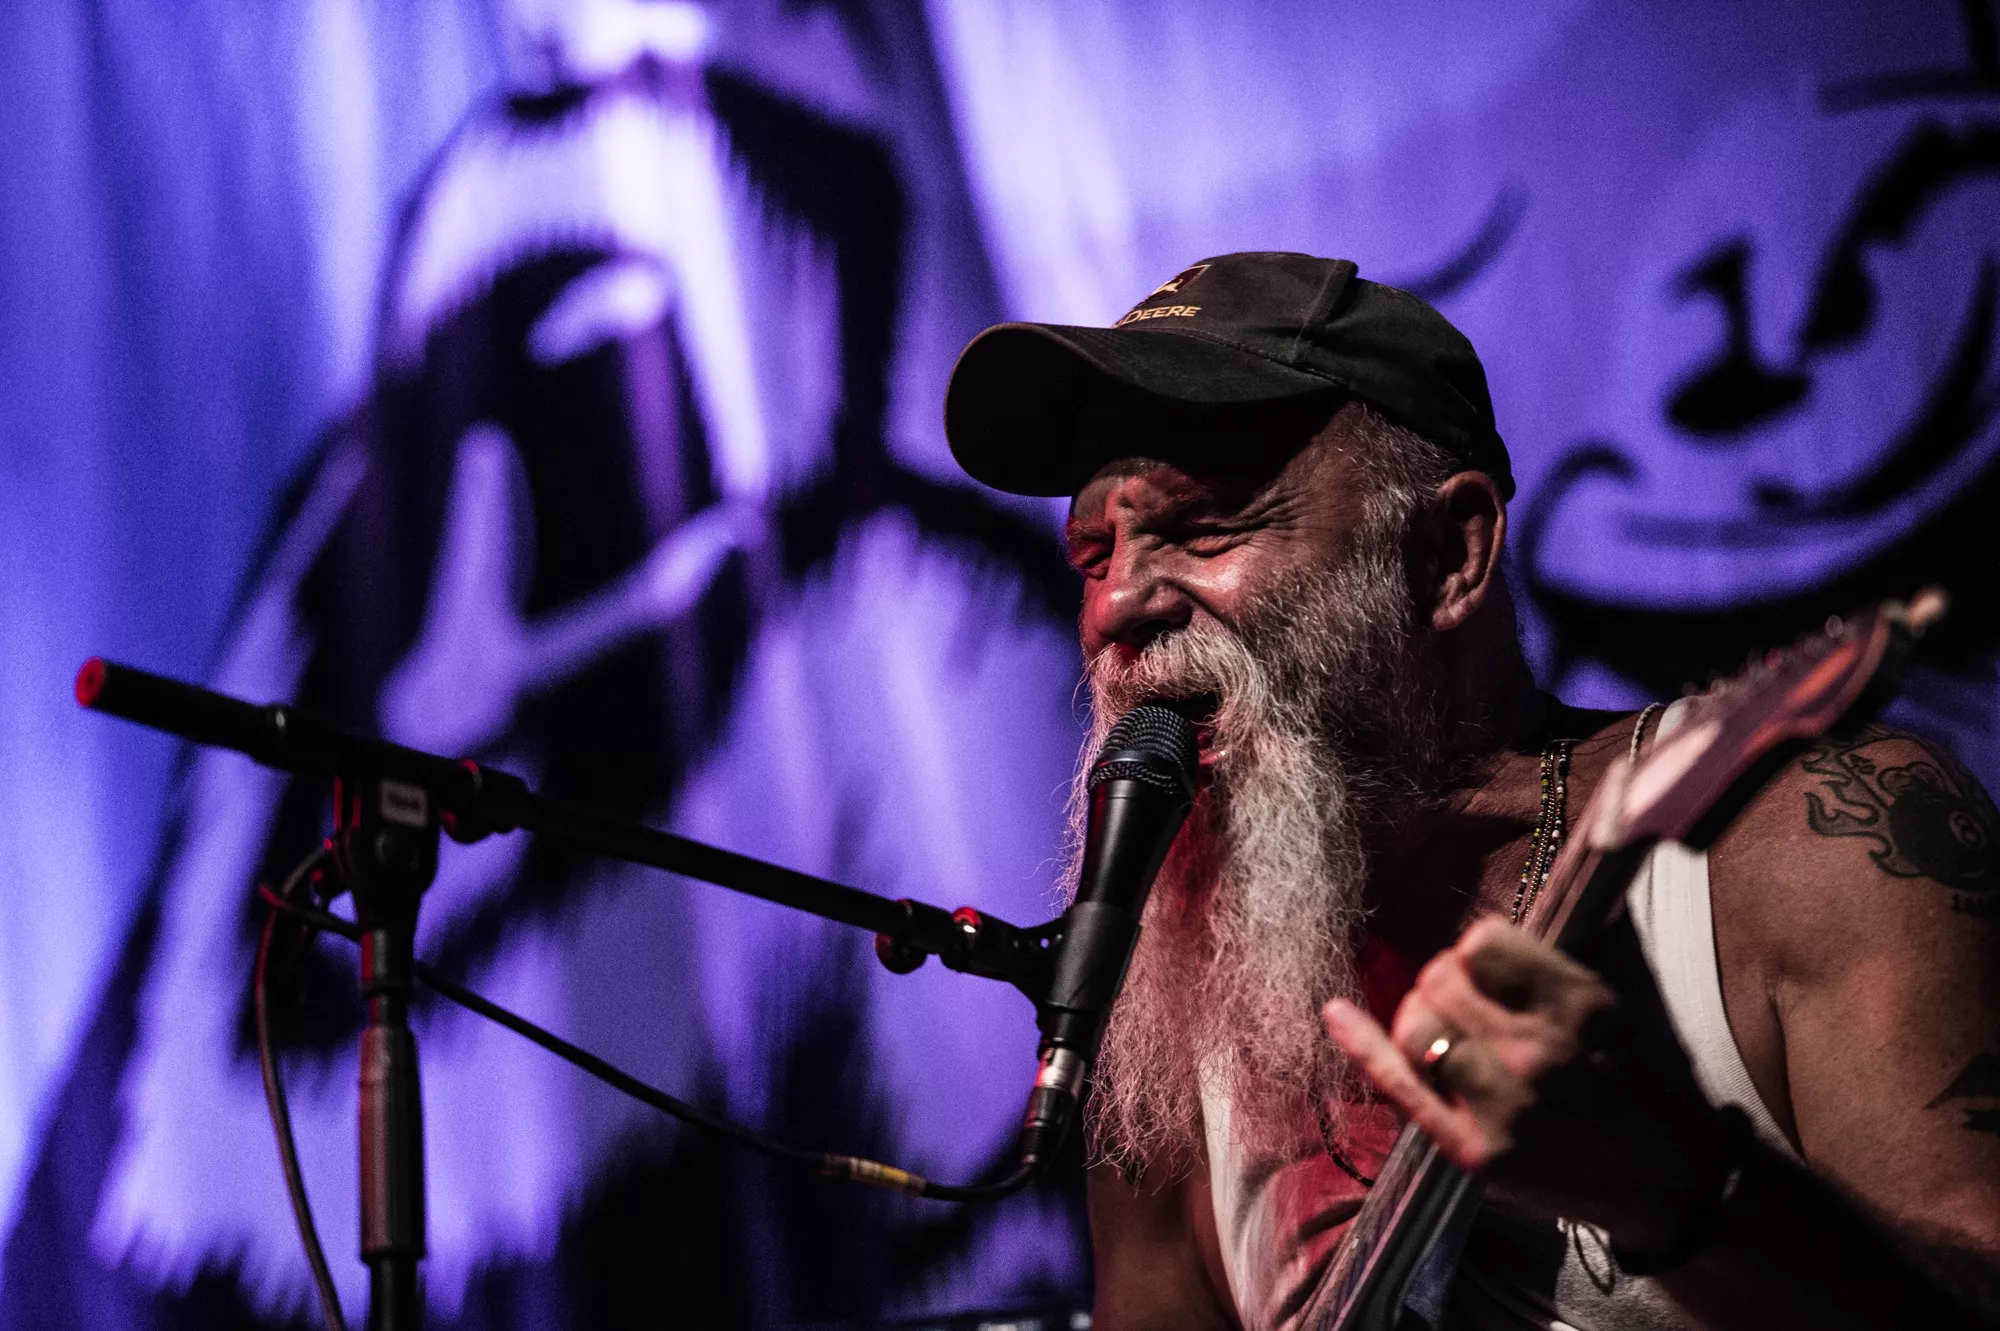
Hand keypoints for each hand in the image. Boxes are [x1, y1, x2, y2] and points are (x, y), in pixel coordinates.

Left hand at [1322, 916, 1737, 1250]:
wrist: (1659, 1182)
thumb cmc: (1629, 1084)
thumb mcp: (1608, 1011)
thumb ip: (1542, 971)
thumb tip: (1474, 932)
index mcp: (1578, 1007)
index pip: (1483, 943)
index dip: (1477, 951)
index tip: (1485, 968)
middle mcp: (1537, 1053)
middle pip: (1440, 980)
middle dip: (1444, 982)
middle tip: (1464, 1004)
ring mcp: (1502, 1104)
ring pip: (1415, 1024)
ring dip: (1418, 1015)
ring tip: (1442, 1030)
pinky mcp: (1474, 1149)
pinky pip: (1399, 1082)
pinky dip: (1360, 1042)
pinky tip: (1335, 1013)